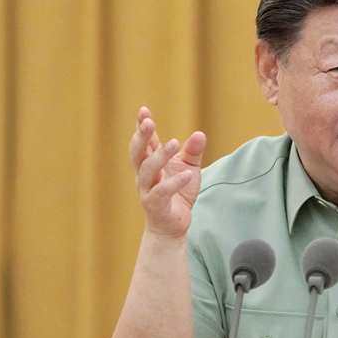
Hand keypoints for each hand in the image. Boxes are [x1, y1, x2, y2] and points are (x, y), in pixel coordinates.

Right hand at [129, 107, 205, 239]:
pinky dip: (175, 182)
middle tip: (148, 123)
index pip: (144, 142)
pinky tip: (187, 174)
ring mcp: (147, 190)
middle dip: (141, 137)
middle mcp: (144, 175)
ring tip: (174, 143)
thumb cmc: (178, 194)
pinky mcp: (156, 205)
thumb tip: (199, 134)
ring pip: (147, 170)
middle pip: (138, 153)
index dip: (142, 127)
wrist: (173, 225)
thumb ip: (193, 152)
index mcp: (150, 163)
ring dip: (160, 156)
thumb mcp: (189, 169)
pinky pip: (162, 192)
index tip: (143, 111)